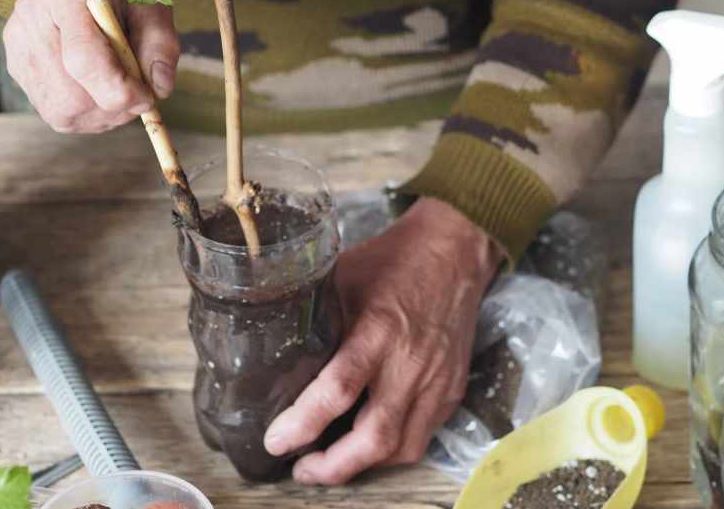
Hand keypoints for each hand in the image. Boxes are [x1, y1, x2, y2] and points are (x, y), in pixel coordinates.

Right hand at [2, 0, 179, 132]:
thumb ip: (160, 41)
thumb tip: (160, 89)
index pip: (84, 59)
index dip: (119, 90)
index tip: (148, 97)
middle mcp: (32, 17)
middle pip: (69, 96)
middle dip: (111, 107)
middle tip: (137, 93)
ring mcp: (18, 44)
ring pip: (60, 111)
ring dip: (99, 113)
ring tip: (118, 86)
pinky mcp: (16, 64)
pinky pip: (52, 109)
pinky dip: (83, 111)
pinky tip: (97, 87)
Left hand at [263, 198, 503, 484]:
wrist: (453, 253)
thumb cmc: (391, 262)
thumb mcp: (340, 279)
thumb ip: (313, 316)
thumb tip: (270, 348)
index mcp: (377, 330)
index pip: (338, 389)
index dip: (304, 423)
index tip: (276, 442)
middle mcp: (410, 364)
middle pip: (375, 437)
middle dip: (334, 466)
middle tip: (301, 469)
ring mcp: (436, 382)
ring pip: (402, 448)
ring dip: (362, 466)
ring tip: (328, 464)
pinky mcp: (451, 391)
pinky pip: (422, 437)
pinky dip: (391, 452)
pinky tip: (366, 447)